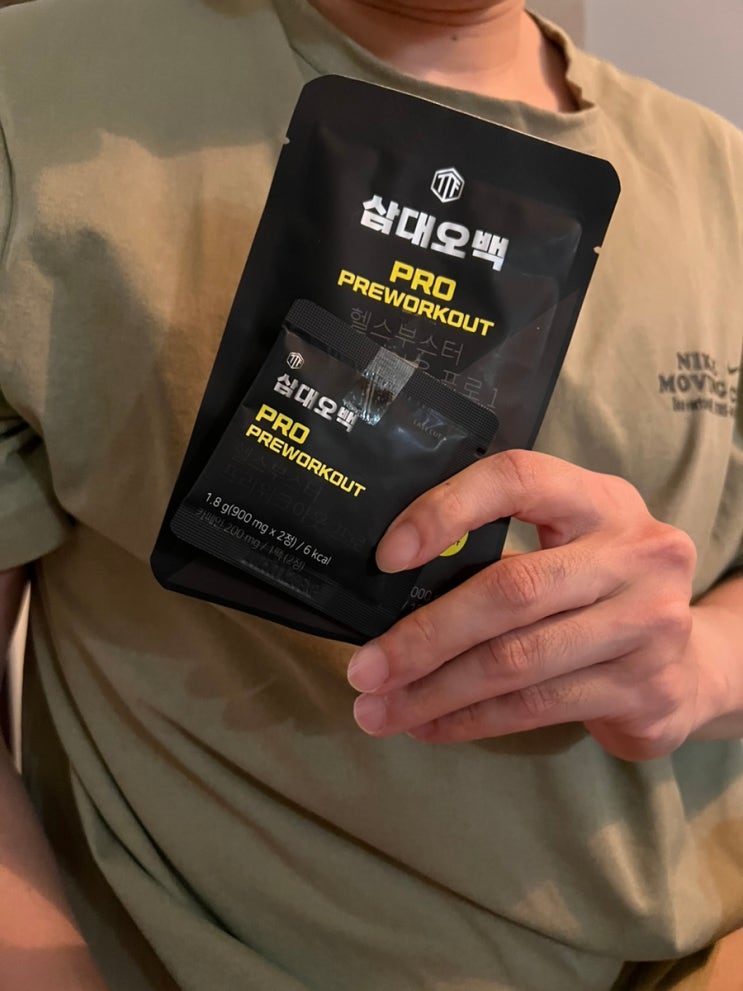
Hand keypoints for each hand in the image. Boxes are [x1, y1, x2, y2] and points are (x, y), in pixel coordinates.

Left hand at [346, 450, 724, 760]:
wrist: (693, 663)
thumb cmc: (599, 594)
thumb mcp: (568, 549)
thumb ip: (499, 554)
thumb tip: (389, 587)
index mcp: (601, 501)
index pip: (518, 479)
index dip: (447, 510)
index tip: (388, 557)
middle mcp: (636, 555)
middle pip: (511, 591)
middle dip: (424, 636)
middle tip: (364, 667)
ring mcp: (648, 625)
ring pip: (516, 662)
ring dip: (434, 692)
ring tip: (377, 709)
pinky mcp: (646, 690)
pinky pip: (535, 709)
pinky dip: (469, 721)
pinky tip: (427, 726)